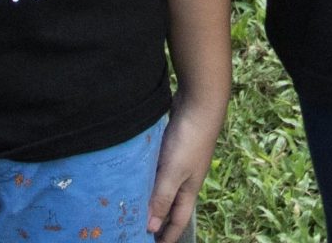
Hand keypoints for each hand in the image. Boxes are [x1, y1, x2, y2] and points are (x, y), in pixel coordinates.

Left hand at [147, 90, 225, 238]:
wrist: (199, 102)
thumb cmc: (189, 140)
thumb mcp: (174, 172)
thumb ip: (162, 197)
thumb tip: (151, 227)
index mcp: (188, 190)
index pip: (178, 220)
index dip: (167, 236)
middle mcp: (184, 178)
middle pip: (170, 204)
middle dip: (157, 218)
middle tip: (137, 226)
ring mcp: (178, 161)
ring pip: (162, 185)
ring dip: (150, 194)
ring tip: (131, 202)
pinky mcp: (171, 145)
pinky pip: (158, 167)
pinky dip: (148, 174)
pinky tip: (135, 172)